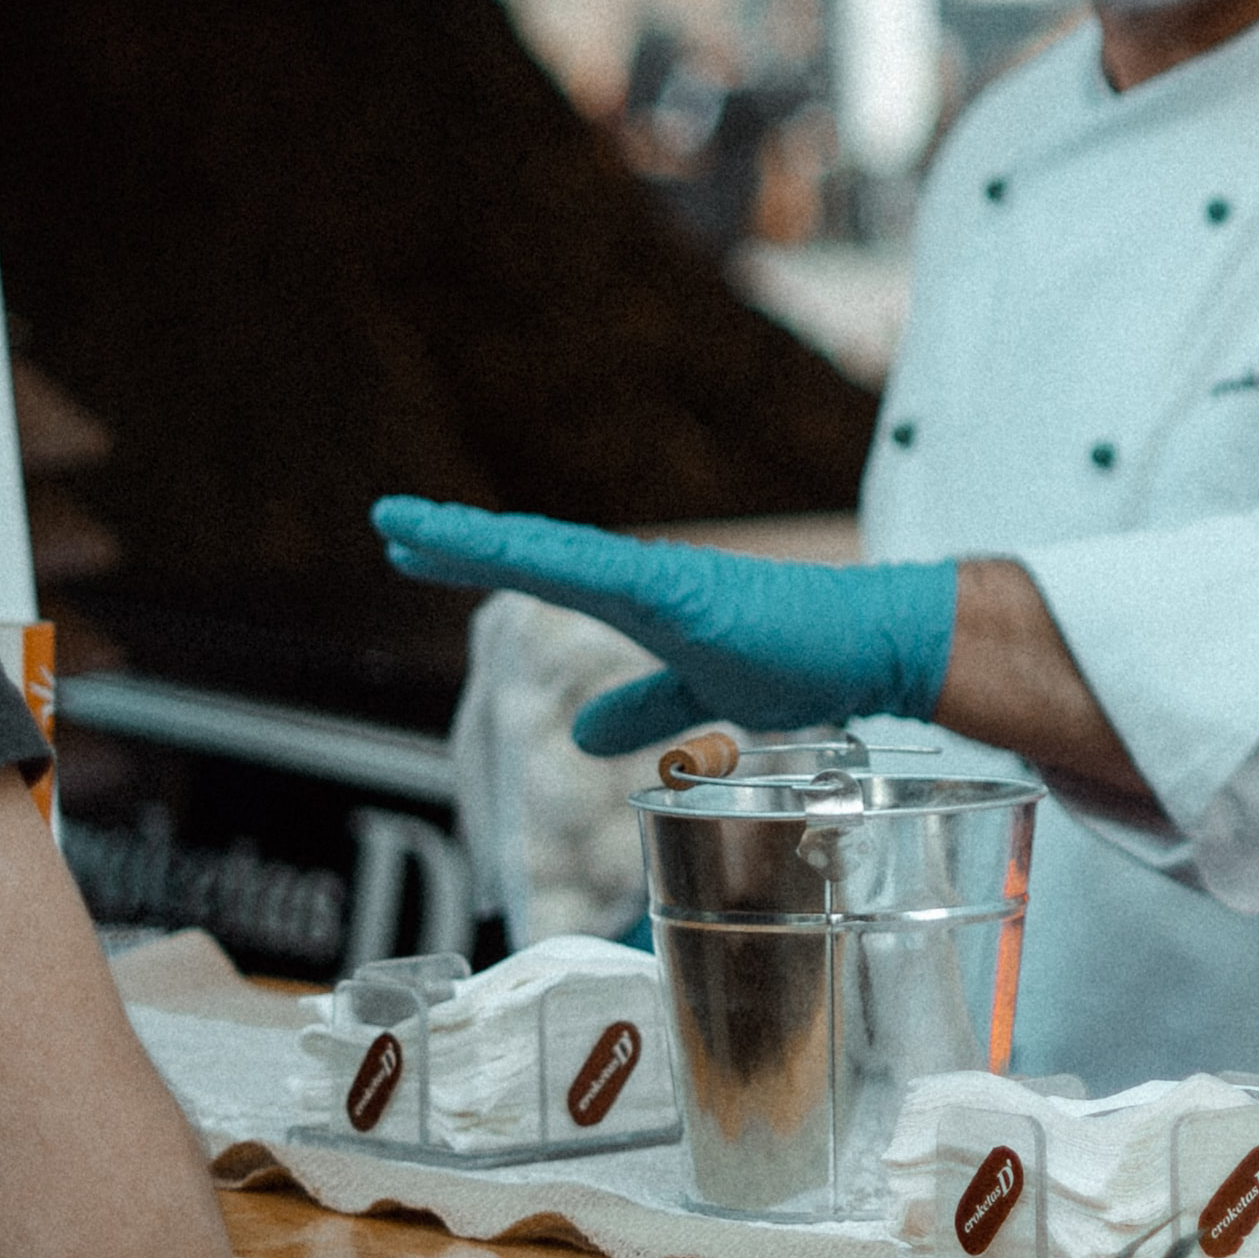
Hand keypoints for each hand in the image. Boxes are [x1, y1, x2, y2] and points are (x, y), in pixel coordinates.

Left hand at [371, 497, 958, 756]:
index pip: (542, 574)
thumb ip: (644, 707)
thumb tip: (581, 734)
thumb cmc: (801, 657)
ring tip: (412, 528)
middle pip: (531, 552)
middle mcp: (642, 581)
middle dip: (455, 540)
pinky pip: (602, 576)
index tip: (412, 549)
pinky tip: (504, 550)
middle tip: (388, 523)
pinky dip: (547, 562)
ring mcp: (662, 582)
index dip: (475, 558)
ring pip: (551, 554)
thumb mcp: (701, 696)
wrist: (870, 643)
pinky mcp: (687, 596)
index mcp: (642, 603)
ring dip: (477, 541)